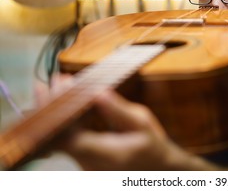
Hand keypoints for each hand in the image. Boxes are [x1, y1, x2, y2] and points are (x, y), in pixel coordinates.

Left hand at [61, 89, 217, 170]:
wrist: (155, 167)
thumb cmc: (151, 144)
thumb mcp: (141, 123)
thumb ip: (118, 110)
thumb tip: (98, 92)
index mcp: (105, 154)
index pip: (69, 137)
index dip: (57, 113)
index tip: (59, 86)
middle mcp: (89, 163)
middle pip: (58, 136)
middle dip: (53, 106)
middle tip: (57, 79)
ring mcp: (84, 163)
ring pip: (60, 136)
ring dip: (58, 110)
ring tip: (61, 85)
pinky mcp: (83, 158)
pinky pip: (67, 137)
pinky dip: (65, 118)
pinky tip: (68, 101)